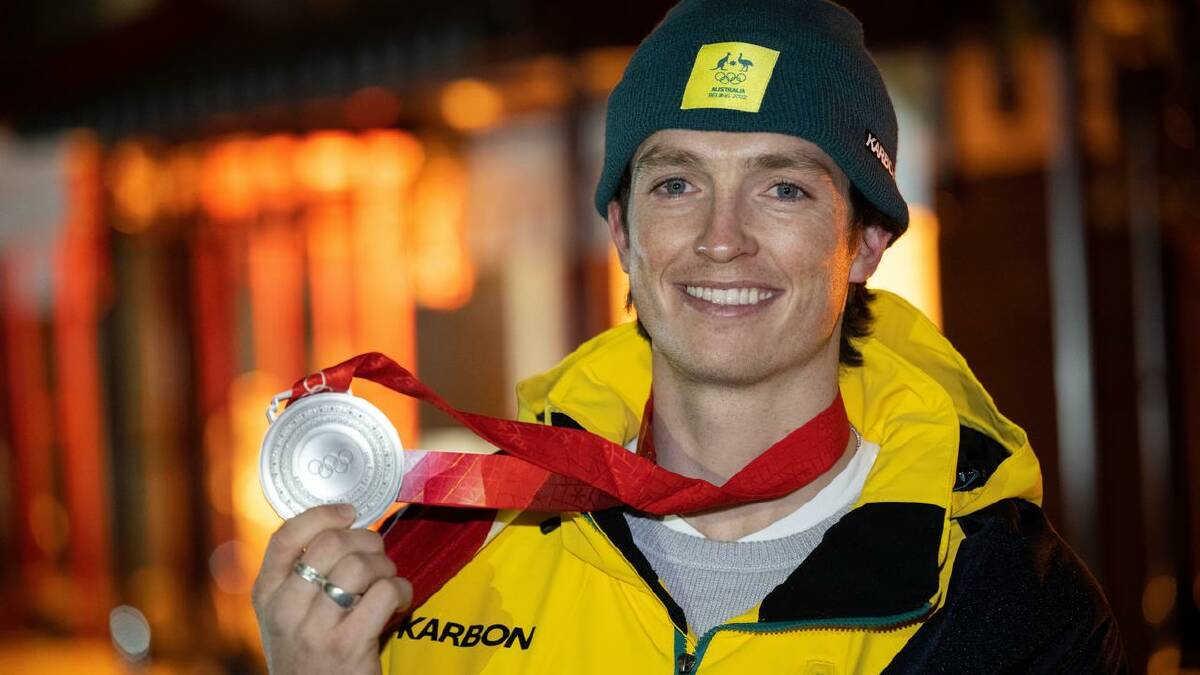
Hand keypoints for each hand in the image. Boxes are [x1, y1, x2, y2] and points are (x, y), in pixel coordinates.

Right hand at [252, 504, 411, 674]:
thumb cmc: (311, 655)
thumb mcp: (288, 616)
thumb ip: (301, 577)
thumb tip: (342, 527)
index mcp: (266, 596)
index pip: (285, 537)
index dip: (322, 515)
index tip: (349, 512)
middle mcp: (284, 611)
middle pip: (330, 544)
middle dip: (366, 541)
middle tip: (378, 555)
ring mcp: (314, 631)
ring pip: (359, 566)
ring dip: (386, 567)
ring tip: (387, 582)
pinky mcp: (347, 646)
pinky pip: (384, 592)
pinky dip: (401, 590)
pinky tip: (399, 601)